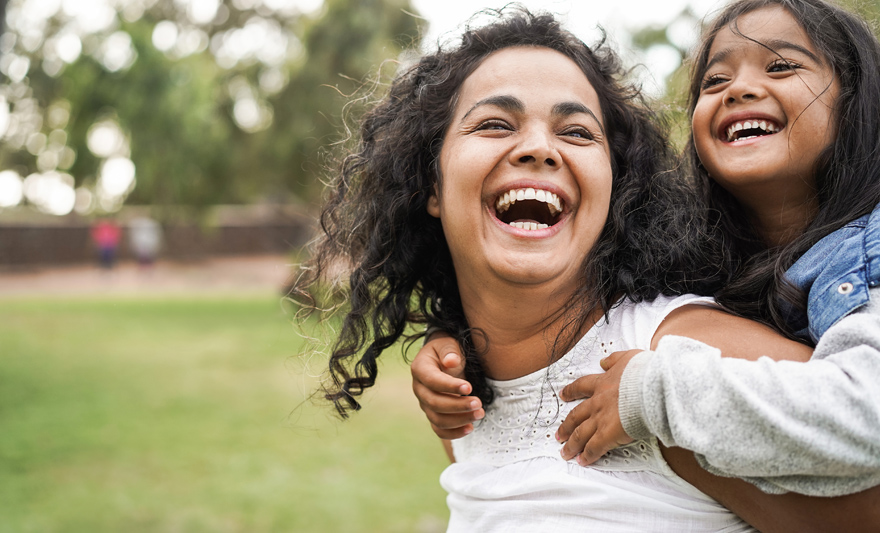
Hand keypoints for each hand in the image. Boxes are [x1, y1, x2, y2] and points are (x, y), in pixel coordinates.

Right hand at [411, 331, 483, 438]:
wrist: (444, 359)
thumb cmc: (447, 350)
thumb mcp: (448, 344)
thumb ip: (449, 351)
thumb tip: (451, 362)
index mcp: (420, 369)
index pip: (432, 381)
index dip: (449, 386)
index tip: (469, 387)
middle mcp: (419, 389)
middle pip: (434, 403)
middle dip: (458, 406)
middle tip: (479, 403)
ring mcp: (425, 404)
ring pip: (437, 419)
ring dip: (459, 420)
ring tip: (480, 414)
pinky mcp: (433, 414)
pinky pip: (440, 429)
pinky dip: (454, 433)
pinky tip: (470, 428)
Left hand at [556, 349, 640, 464]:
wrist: (651, 387)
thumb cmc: (644, 373)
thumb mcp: (628, 358)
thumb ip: (614, 359)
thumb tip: (604, 361)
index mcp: (603, 383)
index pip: (582, 387)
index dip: (571, 391)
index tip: (563, 395)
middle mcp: (597, 402)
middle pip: (576, 415)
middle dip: (566, 426)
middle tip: (559, 434)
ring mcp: (600, 419)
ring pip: (580, 434)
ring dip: (572, 444)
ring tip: (565, 452)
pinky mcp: (607, 434)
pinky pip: (593, 448)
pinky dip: (587, 456)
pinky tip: (583, 461)